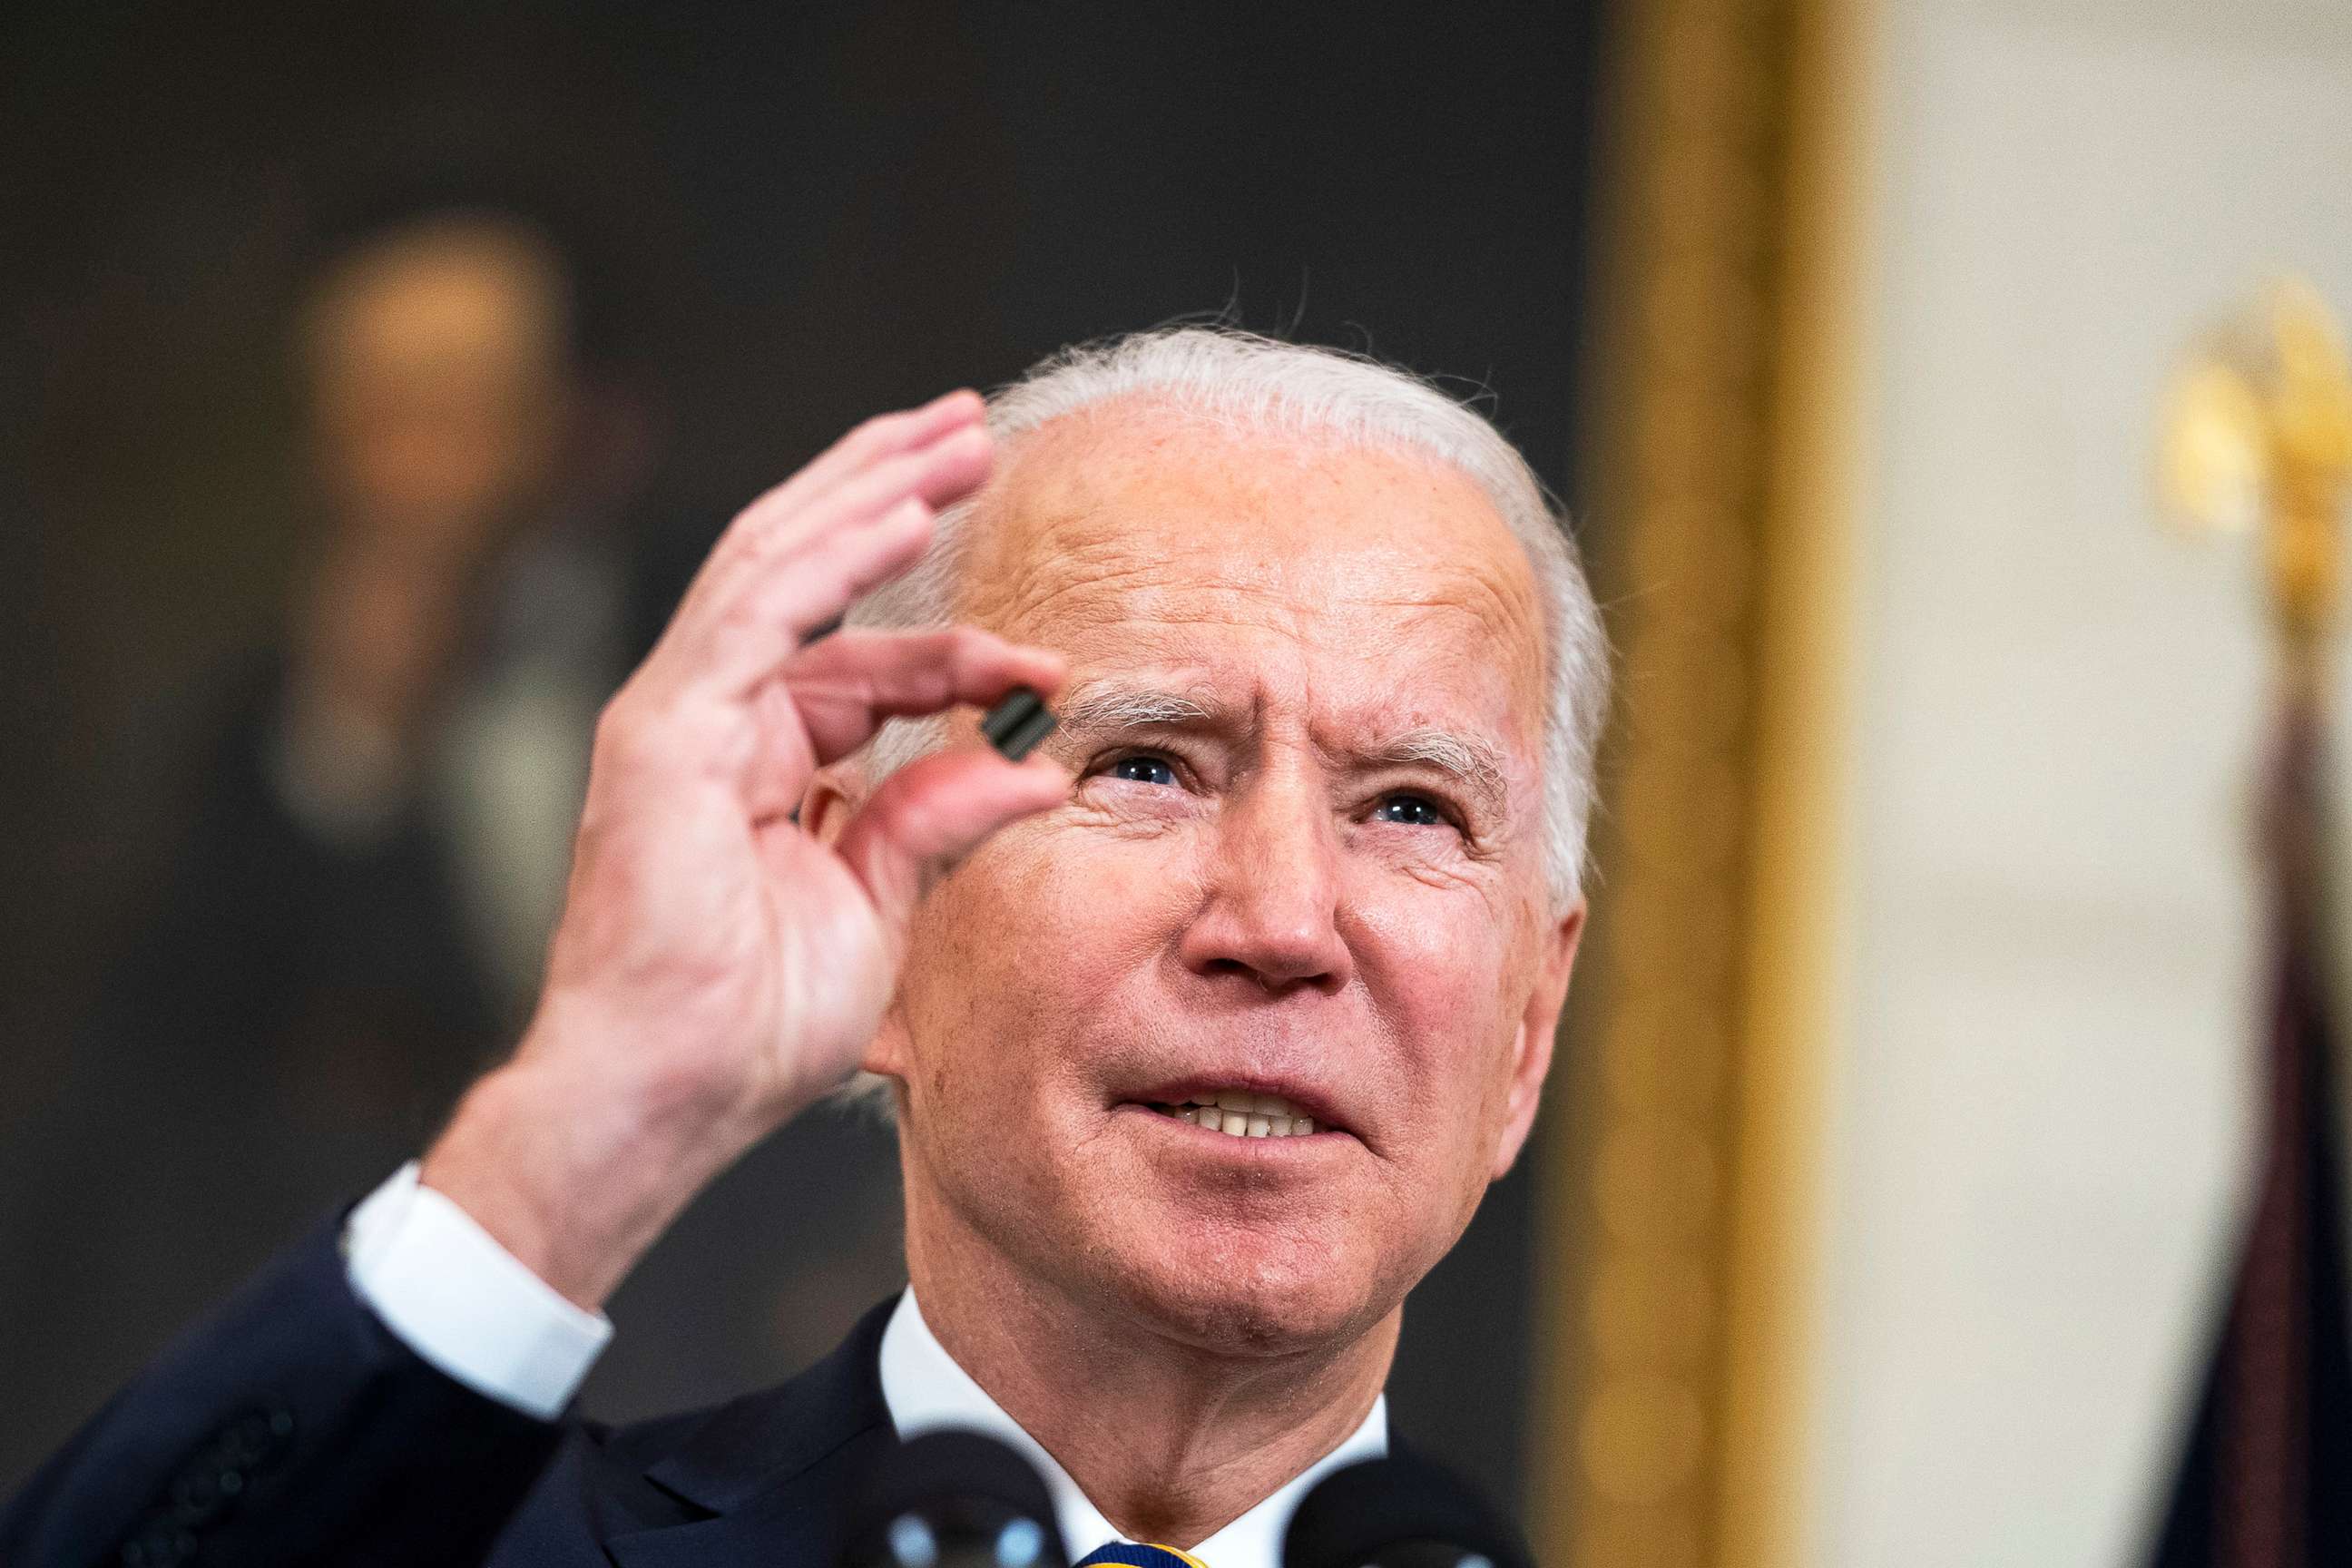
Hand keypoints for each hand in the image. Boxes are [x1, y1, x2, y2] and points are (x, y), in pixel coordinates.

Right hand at [420, 390, 1066, 1307]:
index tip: (1050, 674)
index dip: (960, 656)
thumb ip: (939, 819)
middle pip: (808, 570)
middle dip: (893, 491)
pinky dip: (832, 554)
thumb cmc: (750, 1026)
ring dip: (871, 489)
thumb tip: (1033, 765)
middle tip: (974, 428)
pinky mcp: (665, 730)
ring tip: (955, 433)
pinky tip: (901, 508)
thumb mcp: (876, 906)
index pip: (867, 666)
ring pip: (779, 561)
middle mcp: (713, 716)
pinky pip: (757, 610)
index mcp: (758, 757)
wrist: (666, 1095)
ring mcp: (680, 715)